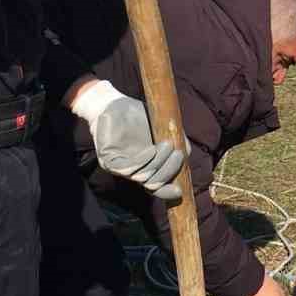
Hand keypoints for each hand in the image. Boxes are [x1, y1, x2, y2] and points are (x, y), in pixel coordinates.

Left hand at [74, 80, 186, 200]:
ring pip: (142, 176)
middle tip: (178, 155)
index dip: (166, 192)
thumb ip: (175, 141)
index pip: (156, 188)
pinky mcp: (108, 160)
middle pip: (152, 185)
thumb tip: (186, 155)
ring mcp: (119, 167)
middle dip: (168, 172)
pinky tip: (151, 150)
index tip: (179, 190)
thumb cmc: (139, 115)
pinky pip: (127, 168)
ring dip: (158, 163)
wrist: (114, 103)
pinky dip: (142, 161)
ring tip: (168, 145)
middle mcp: (132, 172)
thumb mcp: (162, 127)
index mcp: (145, 167)